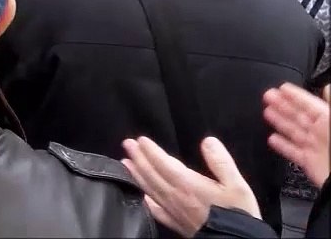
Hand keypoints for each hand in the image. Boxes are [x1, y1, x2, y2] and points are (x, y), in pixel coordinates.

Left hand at [122, 136, 259, 236]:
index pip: (163, 164)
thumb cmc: (238, 213)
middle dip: (139, 158)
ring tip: (125, 163)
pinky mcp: (176, 223)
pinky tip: (141, 196)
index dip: (151, 151)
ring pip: (149, 189)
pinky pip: (155, 210)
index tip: (141, 140)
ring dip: (137, 174)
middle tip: (127, 145)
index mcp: (189, 185)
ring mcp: (173, 211)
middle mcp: (176, 197)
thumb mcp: (237, 185)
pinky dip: (145, 200)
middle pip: (152, 174)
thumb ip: (221, 162)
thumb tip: (208, 141)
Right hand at [264, 83, 329, 184]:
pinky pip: (292, 152)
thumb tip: (327, 86)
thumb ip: (330, 102)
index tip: (282, 88)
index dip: (295, 95)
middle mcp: (320, 133)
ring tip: (266, 112)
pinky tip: (272, 139)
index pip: (308, 104)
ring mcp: (314, 147)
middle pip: (298, 116)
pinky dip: (281, 145)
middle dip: (282, 105)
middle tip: (268, 95)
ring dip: (279, 121)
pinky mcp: (308, 162)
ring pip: (293, 131)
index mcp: (327, 120)